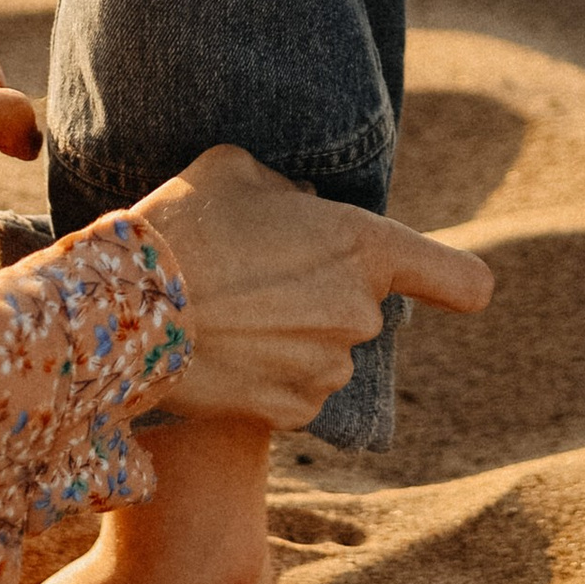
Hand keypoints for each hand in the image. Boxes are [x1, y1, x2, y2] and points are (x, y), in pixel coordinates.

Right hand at [129, 145, 494, 426]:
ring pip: (327, 348)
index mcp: (363, 248)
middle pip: (363, 304)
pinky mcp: (291, 414)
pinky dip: (269, 374)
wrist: (123, 309)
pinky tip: (224, 349)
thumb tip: (303, 208)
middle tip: (258, 271)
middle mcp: (359, 315)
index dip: (456, 281)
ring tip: (229, 309)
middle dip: (323, 290)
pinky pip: (296, 389)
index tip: (446, 285)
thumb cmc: (183, 223)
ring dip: (294, 334)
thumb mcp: (238, 170)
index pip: (461, 279)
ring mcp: (327, 371)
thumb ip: (291, 190)